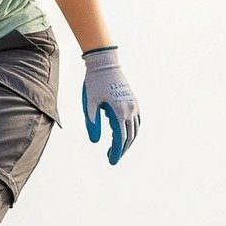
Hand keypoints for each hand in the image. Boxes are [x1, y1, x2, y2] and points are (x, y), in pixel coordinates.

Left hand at [82, 45, 139, 164]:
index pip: (120, 138)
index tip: (111, 161)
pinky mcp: (133, 101)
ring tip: (116, 149)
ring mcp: (134, 105)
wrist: (104, 64)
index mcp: (119, 112)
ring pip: (134, 129)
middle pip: (129, 136)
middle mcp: (130, 110)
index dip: (116, 151)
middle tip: (111, 158)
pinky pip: (136, 120)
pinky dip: (132, 130)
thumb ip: (93, 123)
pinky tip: (124, 134)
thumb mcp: (89, 103)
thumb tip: (95, 141)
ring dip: (127, 141)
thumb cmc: (94, 83)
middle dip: (121, 149)